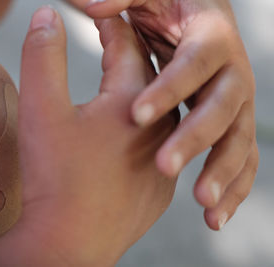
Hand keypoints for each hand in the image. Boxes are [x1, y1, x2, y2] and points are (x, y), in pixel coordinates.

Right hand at [0, 7, 177, 265]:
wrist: (70, 242)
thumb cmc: (54, 174)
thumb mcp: (41, 107)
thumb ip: (43, 55)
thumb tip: (47, 15)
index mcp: (130, 101)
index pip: (126, 46)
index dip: (111, 25)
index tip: (102, 15)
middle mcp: (158, 126)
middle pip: (148, 76)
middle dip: (130, 53)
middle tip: (116, 38)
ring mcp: (163, 159)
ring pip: (157, 113)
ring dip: (142, 93)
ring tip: (125, 84)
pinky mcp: (160, 188)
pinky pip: (159, 147)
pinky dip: (145, 132)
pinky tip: (133, 136)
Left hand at [77, 0, 258, 230]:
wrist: (192, 17)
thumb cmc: (163, 4)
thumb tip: (92, 7)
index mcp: (210, 36)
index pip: (195, 63)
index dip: (170, 88)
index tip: (137, 115)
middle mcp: (231, 70)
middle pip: (222, 106)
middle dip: (194, 137)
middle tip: (162, 165)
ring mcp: (234, 101)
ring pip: (238, 138)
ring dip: (223, 172)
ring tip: (204, 204)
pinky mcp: (231, 123)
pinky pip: (241, 157)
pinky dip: (233, 185)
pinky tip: (215, 216)